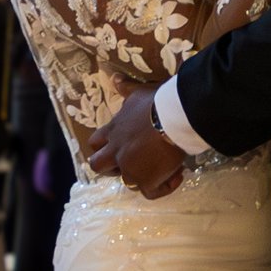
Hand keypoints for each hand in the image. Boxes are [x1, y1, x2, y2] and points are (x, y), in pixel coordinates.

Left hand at [89, 81, 186, 199]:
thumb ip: (126, 89)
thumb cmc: (156, 103)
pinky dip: (162, 187)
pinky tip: (176, 176)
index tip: (116, 145)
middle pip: (98, 166)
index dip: (102, 146)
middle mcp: (116, 152)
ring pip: (126, 182)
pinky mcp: (146, 181)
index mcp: (113, 131)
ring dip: (141, 176)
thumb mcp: (138, 93)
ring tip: (160, 168)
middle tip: (130, 163)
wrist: (173, 118)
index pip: (95, 143)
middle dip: (109, 167)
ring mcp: (130, 169)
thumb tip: (115, 78)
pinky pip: (151, 193)